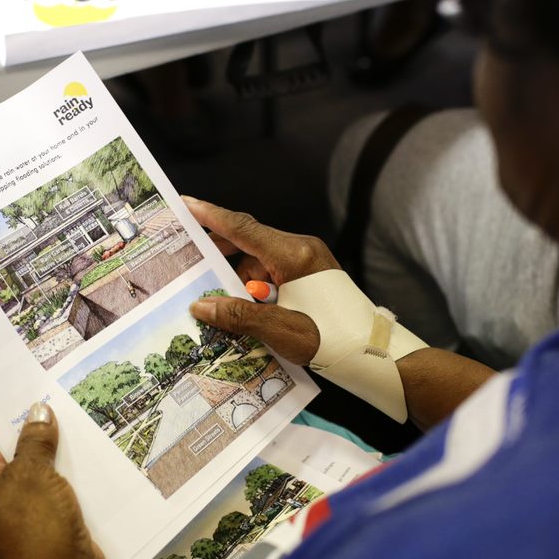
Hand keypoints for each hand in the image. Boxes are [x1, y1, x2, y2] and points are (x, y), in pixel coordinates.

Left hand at [0, 406, 104, 558]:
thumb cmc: (38, 526)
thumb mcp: (35, 473)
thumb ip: (35, 437)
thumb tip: (38, 411)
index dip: (5, 404)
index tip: (27, 380)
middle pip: (2, 445)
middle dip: (28, 424)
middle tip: (55, 392)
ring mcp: (3, 507)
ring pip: (25, 465)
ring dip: (46, 447)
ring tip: (71, 415)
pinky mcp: (29, 518)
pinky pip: (39, 484)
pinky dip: (54, 469)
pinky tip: (77, 450)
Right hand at [183, 196, 336, 364]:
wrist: (373, 353)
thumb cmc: (333, 339)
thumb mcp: (279, 329)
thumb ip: (238, 315)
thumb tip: (201, 306)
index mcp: (294, 256)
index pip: (243, 229)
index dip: (211, 217)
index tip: (185, 205)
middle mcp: (300, 251)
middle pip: (248, 242)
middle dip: (218, 254)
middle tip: (186, 259)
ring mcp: (307, 262)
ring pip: (259, 261)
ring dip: (237, 279)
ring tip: (213, 298)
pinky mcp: (310, 276)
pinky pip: (272, 274)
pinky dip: (254, 289)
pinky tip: (242, 309)